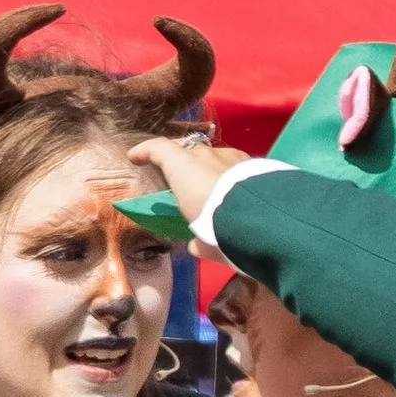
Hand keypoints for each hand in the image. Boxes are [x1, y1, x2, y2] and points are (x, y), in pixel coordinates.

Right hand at [130, 133, 252, 233]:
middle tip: (179, 175)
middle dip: (181, 160)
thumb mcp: (202, 241)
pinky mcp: (253, 162)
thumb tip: (197, 246)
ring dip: (208, 167)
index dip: (145, 151)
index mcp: (184, 167)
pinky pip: (234, 164)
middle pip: (188, 150)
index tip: (134, 157)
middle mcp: (205, 154)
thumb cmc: (217, 224)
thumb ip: (196, 242)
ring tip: (209, 183)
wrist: (260, 217)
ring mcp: (231, 155)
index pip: (159, 149)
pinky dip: (229, 174)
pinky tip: (234, 188)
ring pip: (213, 155)